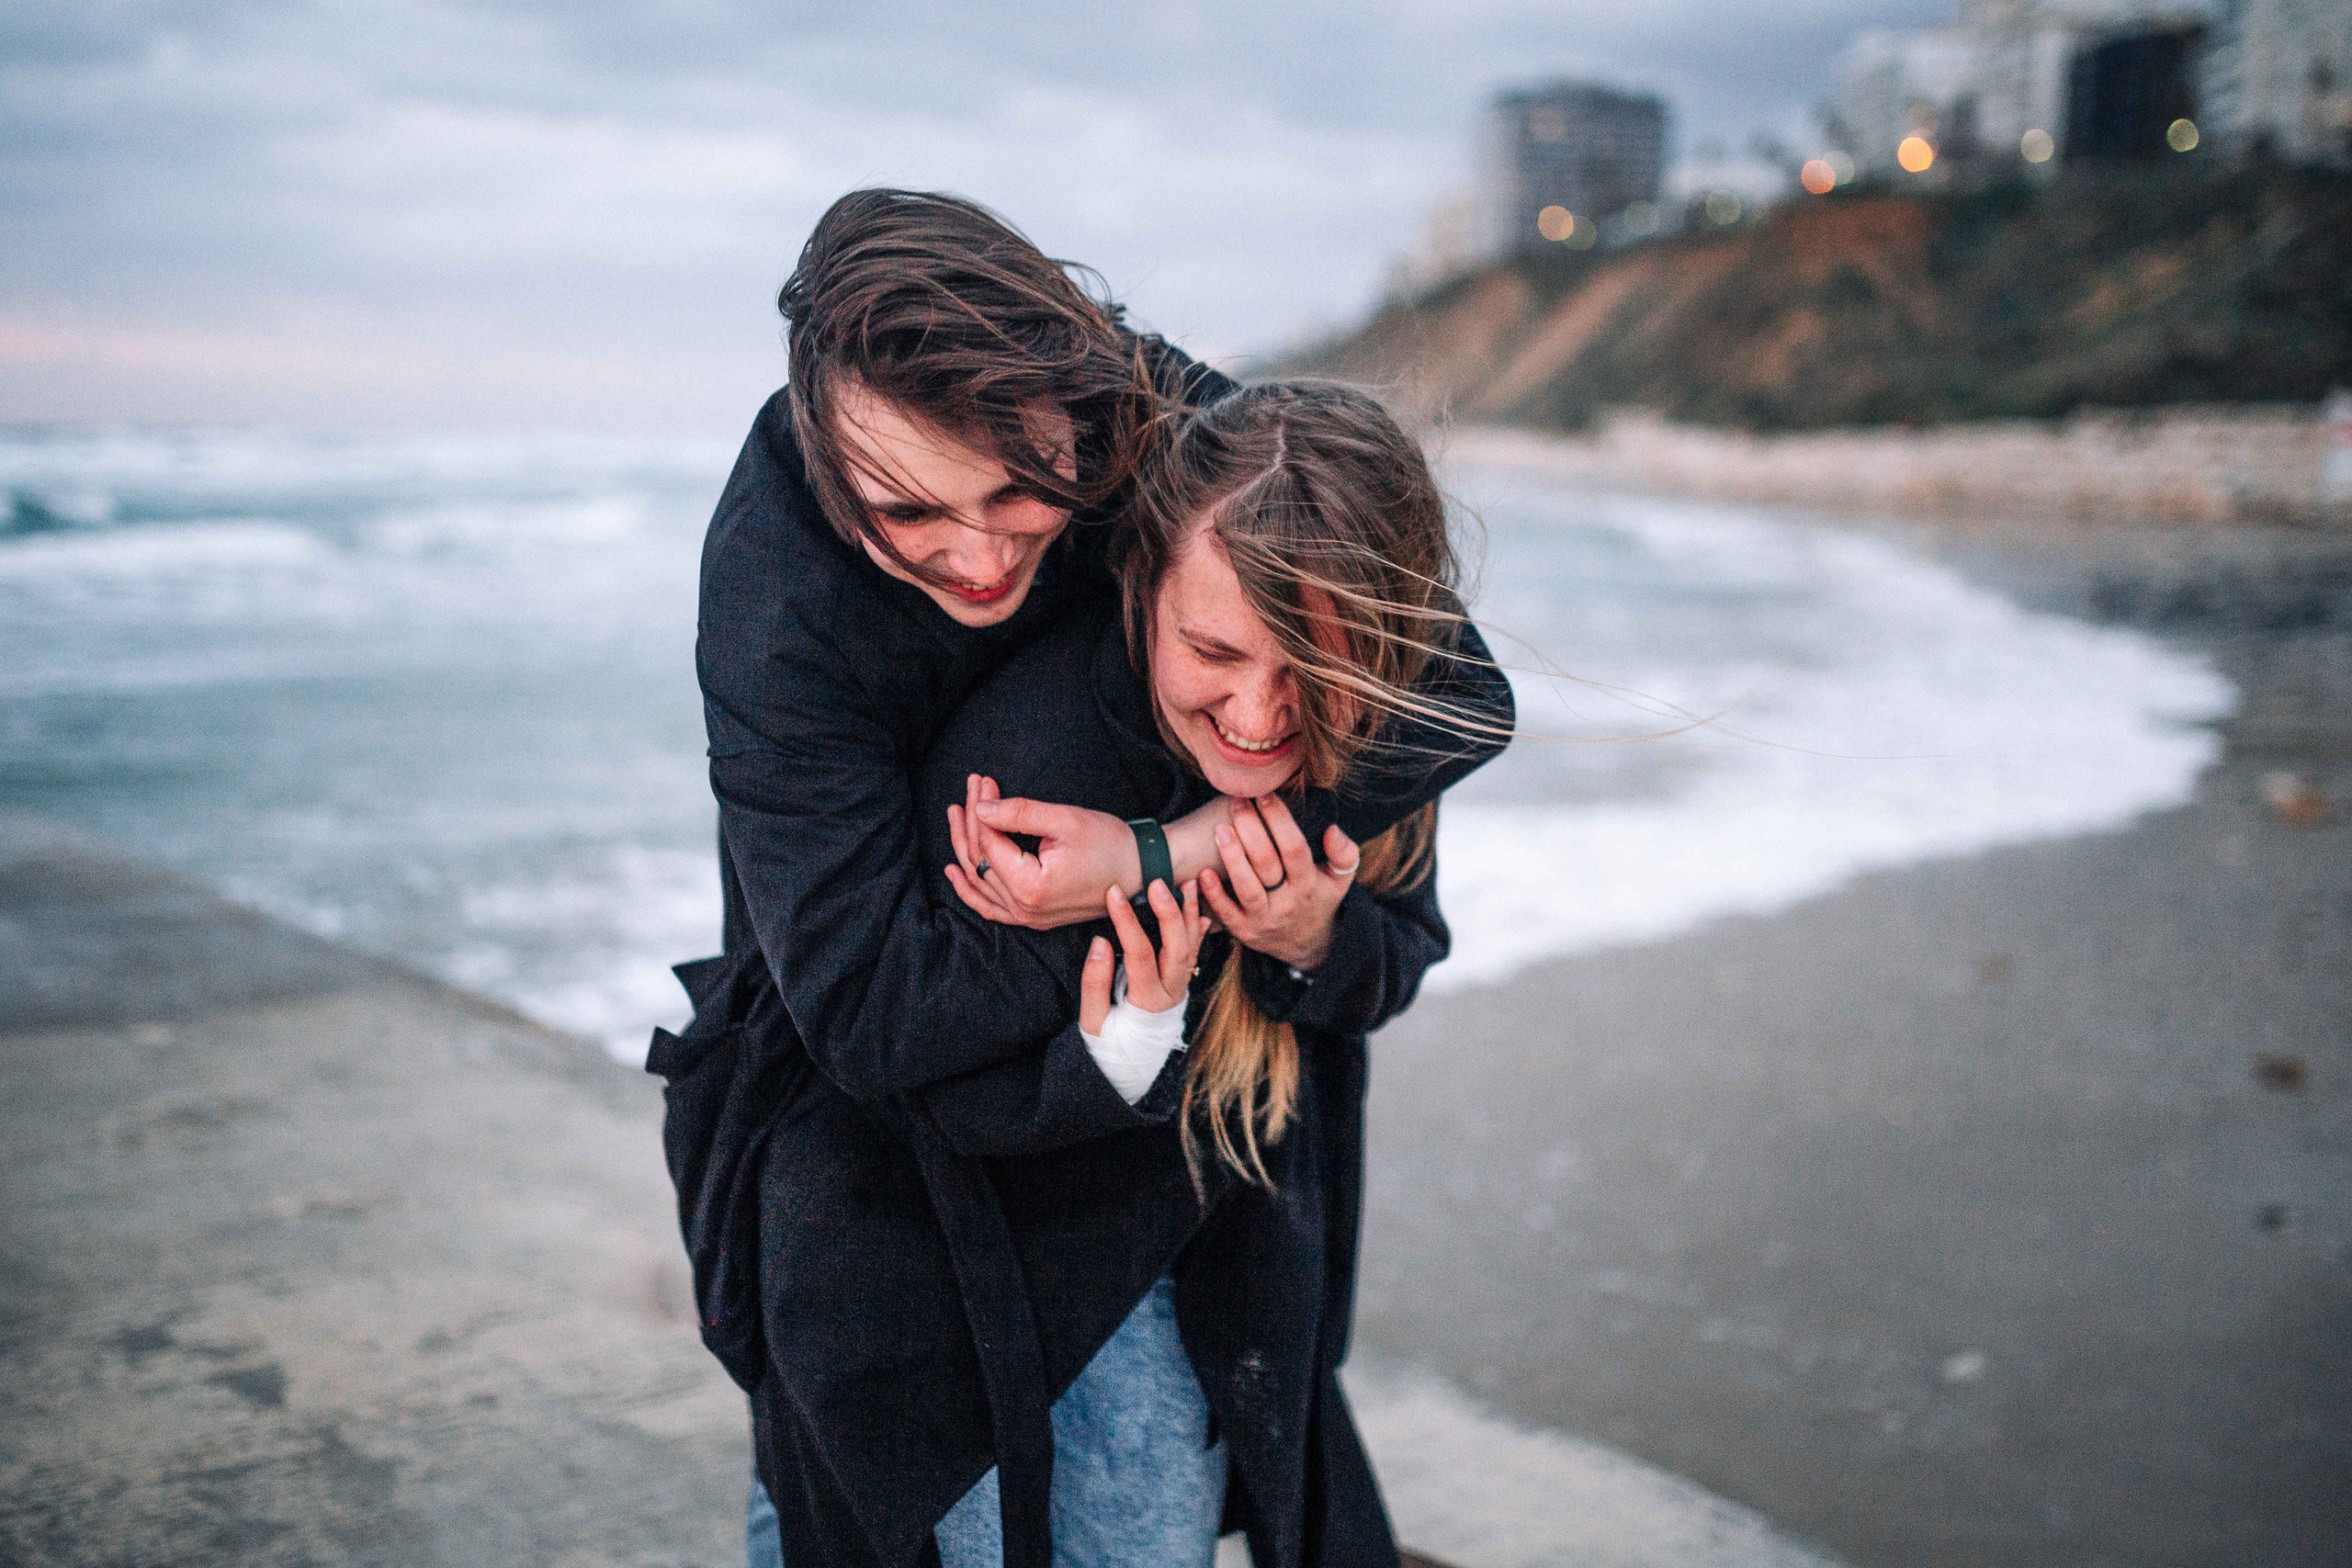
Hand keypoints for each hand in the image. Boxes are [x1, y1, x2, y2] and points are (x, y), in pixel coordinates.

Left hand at [945, 774, 1142, 929]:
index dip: (981, 808)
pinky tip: (954, 871)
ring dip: (964, 848)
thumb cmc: (1110, 845)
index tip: (982, 780)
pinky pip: (991, 907)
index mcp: (1030, 886)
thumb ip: (1019, 814)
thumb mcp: (1065, 820)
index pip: (989, 842)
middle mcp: (1024, 908)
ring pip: (980, 882)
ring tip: (955, 815)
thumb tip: (980, 808)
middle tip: (971, 787)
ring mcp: (1028, 918)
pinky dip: (971, 890)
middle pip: (980, 860)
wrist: (1141, 872)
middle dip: (971, 820)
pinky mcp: (1033, 918)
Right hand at [1080, 876, 1207, 1034]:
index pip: (1139, 954)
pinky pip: (1194, 955)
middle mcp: (1170, 994)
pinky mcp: (1180, 986)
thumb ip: (1095, 983)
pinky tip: (1199, 912)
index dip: (1127, 921)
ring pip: (1191, 947)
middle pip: (1176, 947)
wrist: (1129, 1069)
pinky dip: (1198, 932)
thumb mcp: (1092, 1022)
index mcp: (1147, 1002)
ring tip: (1189, 883)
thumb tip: (1100, 942)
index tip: (1114, 893)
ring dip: (1190, 914)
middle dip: (1169, 912)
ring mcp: (1179, 990)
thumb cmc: (1106, 1045)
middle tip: (1158, 884)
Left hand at [1199, 795, 1359, 971]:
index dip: (1279, 820)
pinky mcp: (1244, 931)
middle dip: (1251, 830)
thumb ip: (1344, 853)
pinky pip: (1226, 914)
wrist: (1306, 946)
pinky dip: (1213, 894)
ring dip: (1232, 858)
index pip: (1295, 848)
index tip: (1265, 796)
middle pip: (1267, 863)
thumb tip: (1333, 829)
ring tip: (1220, 830)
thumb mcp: (1340, 880)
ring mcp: (1264, 919)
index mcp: (1309, 884)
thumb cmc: (1319, 899)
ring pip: (1247, 888)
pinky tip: (1202, 873)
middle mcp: (1287, 902)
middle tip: (1238, 803)